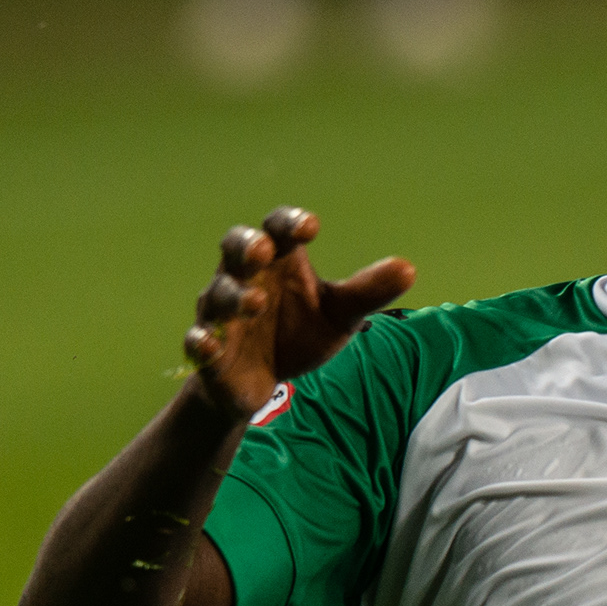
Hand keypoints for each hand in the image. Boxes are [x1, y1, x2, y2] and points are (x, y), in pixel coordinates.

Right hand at [181, 205, 413, 417]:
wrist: (265, 382)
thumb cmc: (301, 332)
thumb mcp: (339, 314)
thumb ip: (366, 292)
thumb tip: (409, 269)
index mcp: (278, 260)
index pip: (279, 228)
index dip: (289, 223)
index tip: (311, 227)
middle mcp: (245, 278)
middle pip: (235, 247)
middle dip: (246, 246)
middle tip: (263, 250)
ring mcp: (222, 312)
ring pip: (217, 294)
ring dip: (233, 296)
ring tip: (255, 304)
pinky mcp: (209, 349)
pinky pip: (197, 340)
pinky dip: (200, 341)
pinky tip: (208, 345)